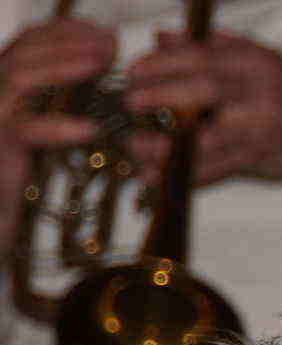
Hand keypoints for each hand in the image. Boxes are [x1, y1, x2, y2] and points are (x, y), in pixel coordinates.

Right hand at [0, 18, 114, 247]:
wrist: (1, 213)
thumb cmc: (30, 172)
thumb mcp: (50, 127)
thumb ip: (67, 100)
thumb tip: (106, 78)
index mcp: (4, 81)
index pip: (29, 40)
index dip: (65, 32)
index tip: (103, 34)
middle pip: (25, 50)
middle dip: (69, 43)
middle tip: (109, 46)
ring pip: (21, 77)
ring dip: (63, 67)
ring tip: (99, 66)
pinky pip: (26, 129)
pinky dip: (59, 125)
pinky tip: (89, 128)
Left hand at [123, 30, 281, 185]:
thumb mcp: (260, 58)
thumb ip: (210, 46)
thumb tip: (163, 39)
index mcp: (256, 64)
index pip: (202, 58)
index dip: (162, 64)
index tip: (135, 70)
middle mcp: (259, 95)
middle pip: (204, 91)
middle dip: (161, 95)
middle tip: (131, 101)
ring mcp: (260, 131)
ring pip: (208, 137)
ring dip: (167, 144)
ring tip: (137, 145)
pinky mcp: (257, 159)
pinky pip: (216, 170)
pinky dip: (184, 175)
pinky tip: (158, 177)